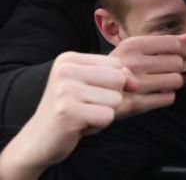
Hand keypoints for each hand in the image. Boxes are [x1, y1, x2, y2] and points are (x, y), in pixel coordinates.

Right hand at [0, 53, 130, 176]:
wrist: (38, 140)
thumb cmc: (71, 110)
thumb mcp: (93, 86)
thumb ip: (116, 77)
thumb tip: (135, 82)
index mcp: (69, 59)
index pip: (117, 64)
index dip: (112, 84)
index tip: (88, 94)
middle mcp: (65, 70)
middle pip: (119, 79)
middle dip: (110, 99)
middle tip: (85, 107)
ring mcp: (65, 90)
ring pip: (116, 99)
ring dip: (104, 113)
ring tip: (82, 115)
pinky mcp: (68, 112)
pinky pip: (108, 116)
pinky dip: (99, 126)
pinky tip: (79, 126)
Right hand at [108, 34, 185, 118]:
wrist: (80, 100)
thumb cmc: (111, 72)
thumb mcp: (132, 52)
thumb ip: (161, 43)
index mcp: (131, 45)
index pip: (174, 43)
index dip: (183, 50)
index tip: (180, 56)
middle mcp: (131, 63)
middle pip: (177, 63)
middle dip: (177, 69)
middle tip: (165, 72)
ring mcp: (132, 85)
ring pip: (176, 81)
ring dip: (171, 84)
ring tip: (158, 84)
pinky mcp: (133, 106)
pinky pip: (167, 99)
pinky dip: (164, 98)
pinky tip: (152, 96)